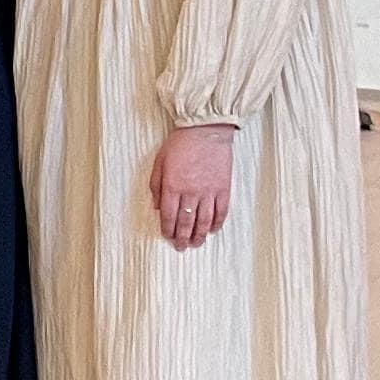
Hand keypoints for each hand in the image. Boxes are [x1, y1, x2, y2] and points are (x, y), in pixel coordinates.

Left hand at [152, 122, 237, 249]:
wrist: (205, 132)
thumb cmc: (179, 145)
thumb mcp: (159, 162)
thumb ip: (156, 186)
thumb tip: (158, 207)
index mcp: (172, 186)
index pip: (169, 215)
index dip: (168, 229)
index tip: (168, 237)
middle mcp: (190, 192)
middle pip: (186, 222)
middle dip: (182, 237)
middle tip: (181, 247)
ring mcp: (209, 192)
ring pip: (204, 221)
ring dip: (199, 235)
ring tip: (196, 244)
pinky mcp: (224, 189)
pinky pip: (221, 212)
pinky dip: (217, 223)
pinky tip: (213, 230)